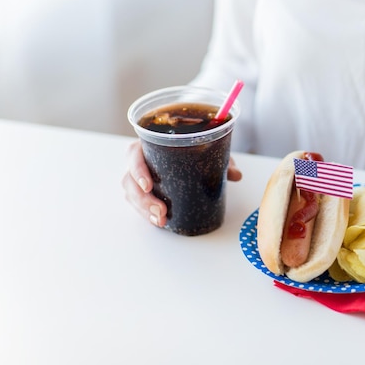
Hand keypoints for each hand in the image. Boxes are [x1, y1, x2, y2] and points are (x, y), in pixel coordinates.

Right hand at [121, 140, 242, 226]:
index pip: (134, 153)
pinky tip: (158, 221)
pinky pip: (137, 202)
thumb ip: (221, 160)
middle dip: (142, 198)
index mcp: (149, 144)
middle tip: (160, 211)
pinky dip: (145, 213)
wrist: (190, 149)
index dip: (137, 170)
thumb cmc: (192, 147)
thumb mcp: (208, 150)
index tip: (148, 185)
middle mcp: (139, 159)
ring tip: (161, 220)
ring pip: (130, 193)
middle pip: (128, 179)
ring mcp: (137, 176)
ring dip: (143, 209)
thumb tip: (236, 175)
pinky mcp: (141, 189)